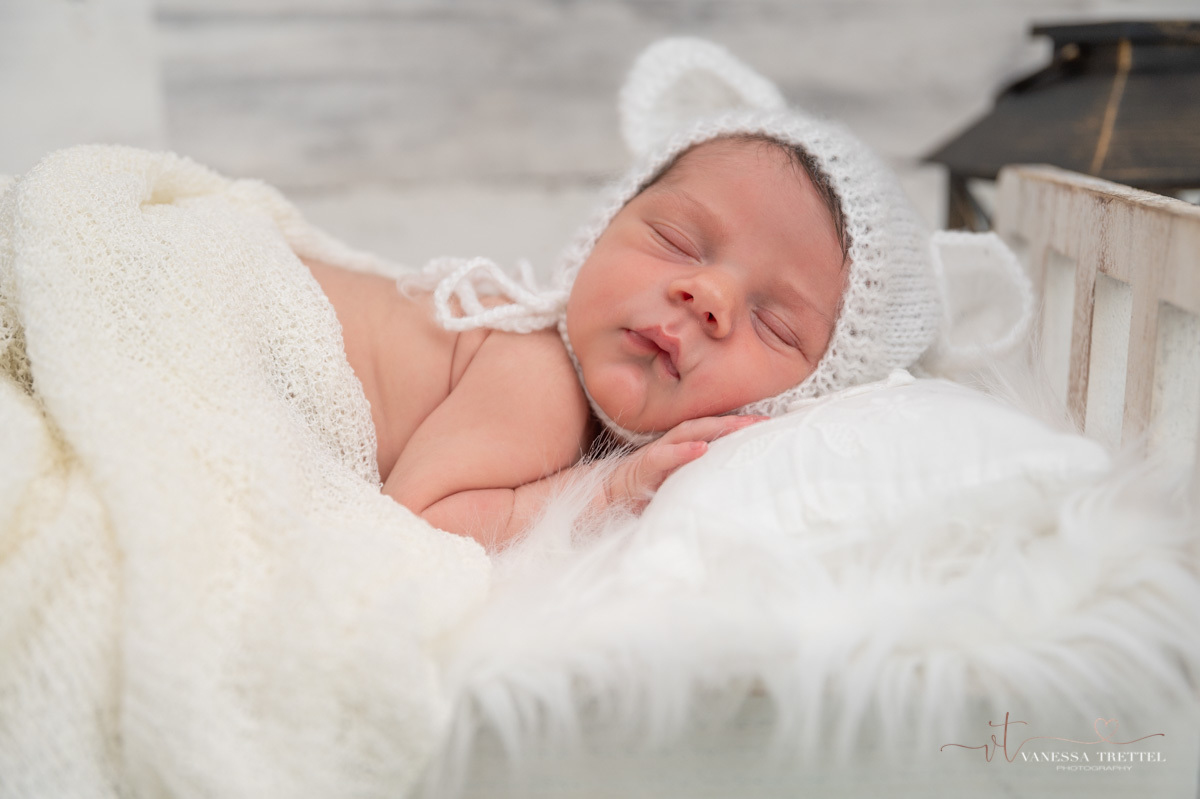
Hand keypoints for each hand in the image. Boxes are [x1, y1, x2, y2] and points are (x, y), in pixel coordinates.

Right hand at [604, 415, 768, 511]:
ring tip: (742, 424)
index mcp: (678, 452)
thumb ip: (695, 484)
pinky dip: (682, 451)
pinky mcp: (640, 469)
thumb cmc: (635, 496)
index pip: (711, 434)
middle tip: (766, 421)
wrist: (597, 501)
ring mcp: (655, 456)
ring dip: (715, 427)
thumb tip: (730, 492)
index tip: (767, 426)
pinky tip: (701, 448)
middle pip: (706, 428)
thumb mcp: (672, 490)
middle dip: (736, 423)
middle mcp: (669, 448)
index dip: (737, 428)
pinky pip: (662, 456)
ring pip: (688, 434)